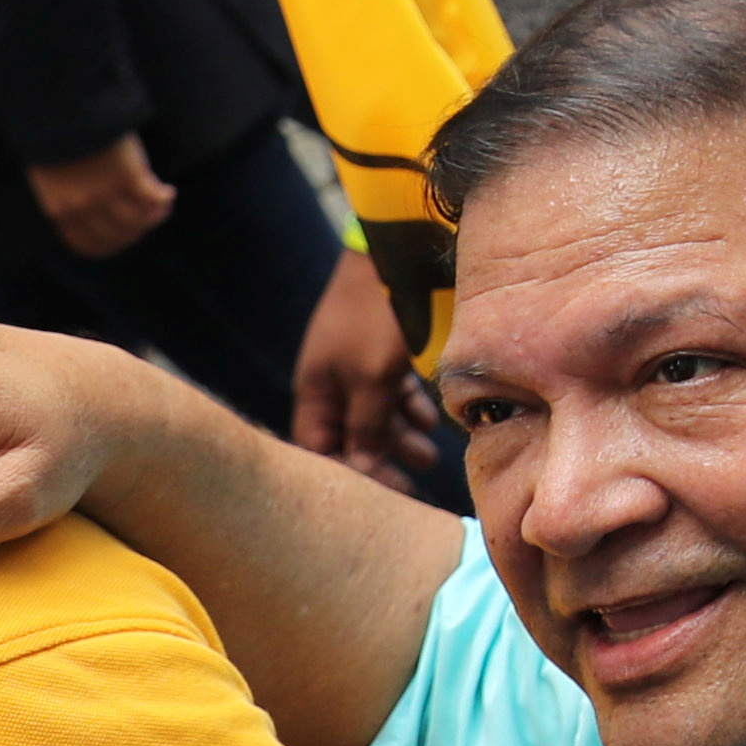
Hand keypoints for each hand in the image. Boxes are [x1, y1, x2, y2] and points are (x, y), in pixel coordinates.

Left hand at [27, 132, 175, 258]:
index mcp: (59, 210)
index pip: (89, 244)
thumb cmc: (58, 138)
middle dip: (138, 231)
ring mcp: (105, 193)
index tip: (127, 237)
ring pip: (138, 220)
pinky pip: (152, 198)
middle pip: (118, 234)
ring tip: (163, 205)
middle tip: (151, 218)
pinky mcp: (127, 175)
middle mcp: (82, 208)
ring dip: (155, 215)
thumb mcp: (51, 176)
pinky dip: (163, 198)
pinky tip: (168, 192)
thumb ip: (68, 197)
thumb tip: (92, 212)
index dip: (113, 245)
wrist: (62, 109)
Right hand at [288, 247, 440, 490]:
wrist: (390, 251)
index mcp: (315, 392)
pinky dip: (406, 406)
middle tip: (414, 482)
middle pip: (348, 436)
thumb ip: (367, 424)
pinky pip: (387, 389)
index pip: (320, 451)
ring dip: (399, 435)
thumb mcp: (372, 376)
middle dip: (380, 460)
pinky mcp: (376, 348)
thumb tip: (362, 468)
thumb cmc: (377, 316)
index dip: (350, 475)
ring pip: (372, 414)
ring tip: (429, 455)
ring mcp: (352, 364)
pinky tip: (430, 418)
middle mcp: (329, 382)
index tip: (386, 494)